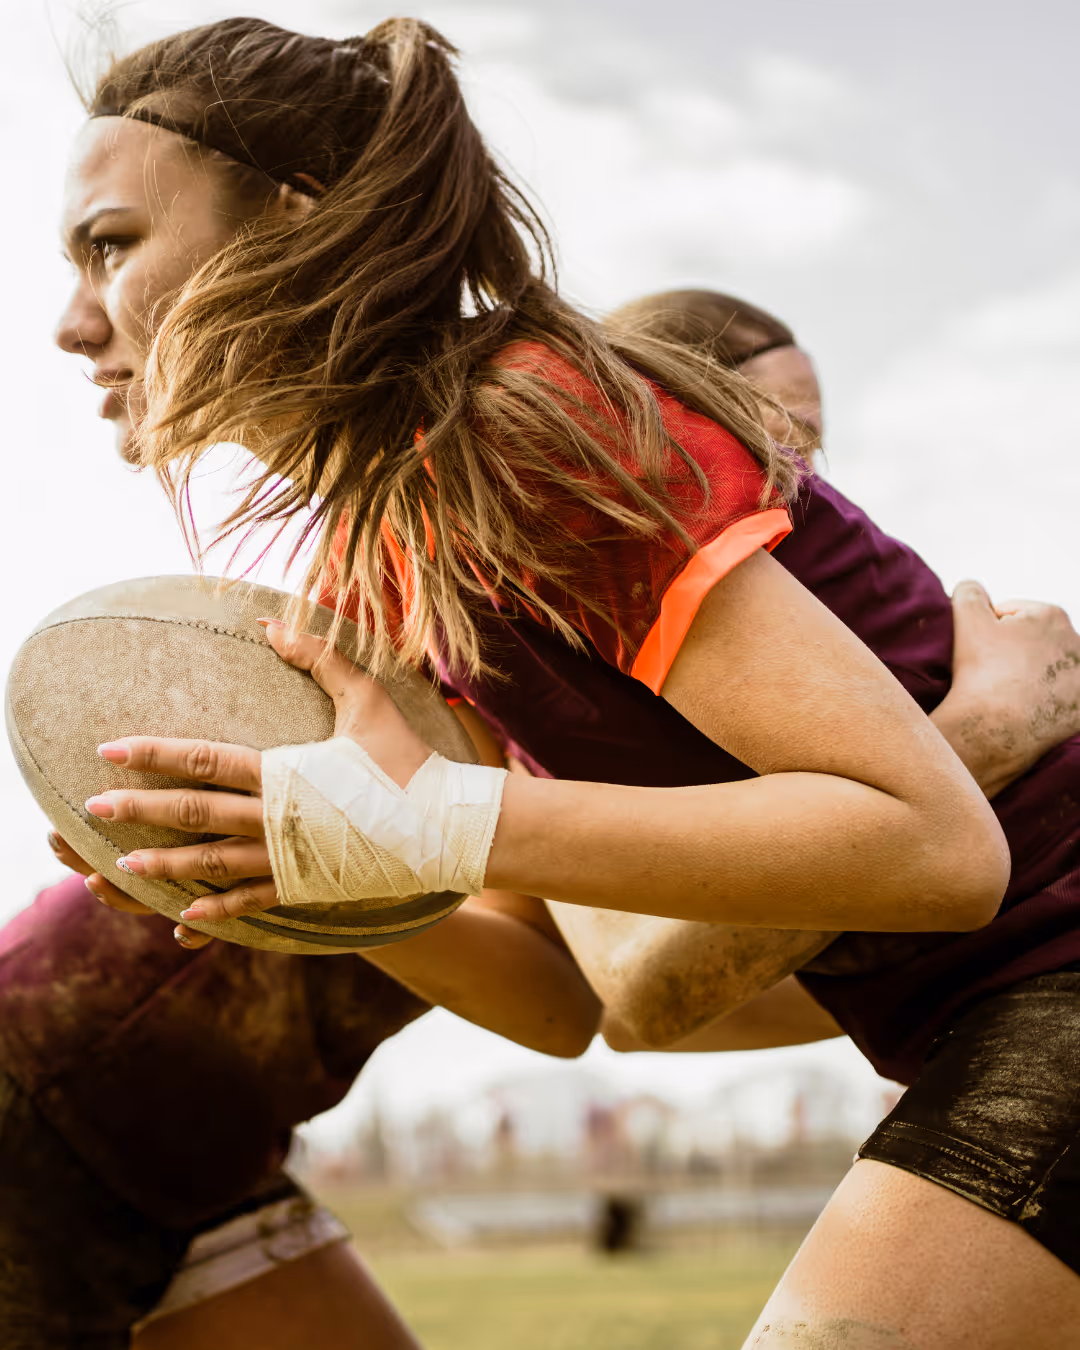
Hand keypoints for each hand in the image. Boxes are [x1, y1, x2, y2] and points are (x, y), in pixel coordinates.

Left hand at [82, 620, 431, 947]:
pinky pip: (250, 901)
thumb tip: (272, 620)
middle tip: (91, 811)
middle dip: (138, 810)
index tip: (109, 749)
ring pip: (211, 864)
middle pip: (193, 813)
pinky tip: (183, 920)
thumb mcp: (367, 699)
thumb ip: (319, 657)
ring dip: (164, 864)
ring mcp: (287, 857)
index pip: (203, 758)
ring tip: (119, 866)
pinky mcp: (304, 885)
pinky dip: (215, 912)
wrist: (447, 825)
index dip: (153, 753)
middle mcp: (275, 817)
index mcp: (284, 771)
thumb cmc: (408, 758)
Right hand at [935, 580, 1079, 796]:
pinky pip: (1063, 700)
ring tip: (1010, 692)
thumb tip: (973, 588)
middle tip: (993, 672)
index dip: (991, 632)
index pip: (1014, 617)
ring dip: (1035, 675)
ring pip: (1051, 670)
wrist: (995, 727)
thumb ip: (969, 592)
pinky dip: (1049, 702)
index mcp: (1051, 616)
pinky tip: (1029, 708)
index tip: (981, 653)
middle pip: (1036, 643)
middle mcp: (1076, 642)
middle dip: (1017, 652)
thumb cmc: (981, 672)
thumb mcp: (966, 618)